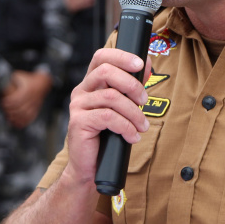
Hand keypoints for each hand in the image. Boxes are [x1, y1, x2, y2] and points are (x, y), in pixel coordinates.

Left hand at [2, 71, 52, 128]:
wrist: (43, 83)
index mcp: (27, 90)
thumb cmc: (29, 80)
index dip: (8, 102)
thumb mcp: (19, 76)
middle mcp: (32, 98)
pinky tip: (17, 124)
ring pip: (25, 114)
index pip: (16, 99)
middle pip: (20, 108)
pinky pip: (30, 118)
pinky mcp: (36, 109)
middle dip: (10, 110)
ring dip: (16, 117)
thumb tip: (0, 82)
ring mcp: (34, 105)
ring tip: (9, 117)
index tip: (3, 102)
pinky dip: (23, 122)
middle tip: (4, 110)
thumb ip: (10, 79)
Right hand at [64, 48, 150, 183]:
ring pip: (110, 97)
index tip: (140, 63)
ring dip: (133, 111)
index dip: (121, 56)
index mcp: (91, 84)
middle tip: (144, 100)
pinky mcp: (78, 122)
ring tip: (142, 126)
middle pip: (106, 72)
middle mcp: (81, 91)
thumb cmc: (106, 137)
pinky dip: (126, 126)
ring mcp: (78, 106)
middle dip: (131, 84)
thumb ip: (131, 88)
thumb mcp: (122, 108)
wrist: (90, 167)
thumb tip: (146, 66)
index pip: (101, 57)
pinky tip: (132, 136)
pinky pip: (108, 117)